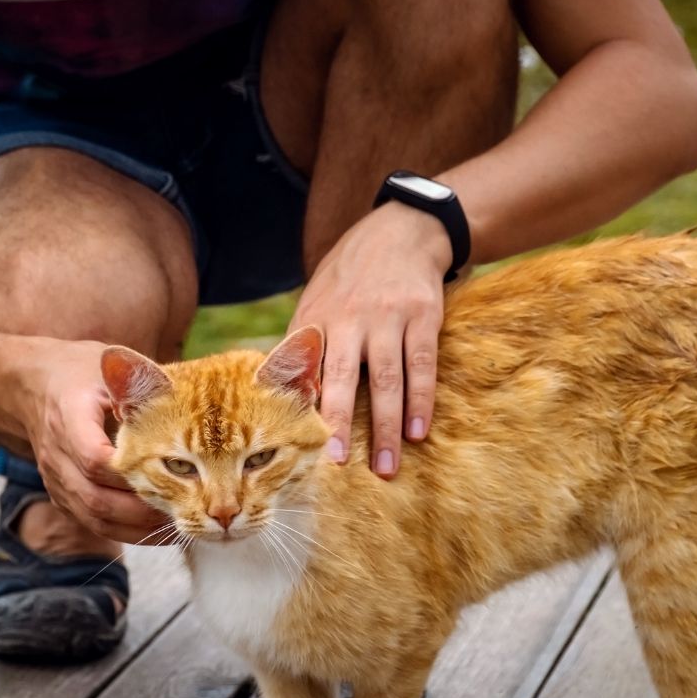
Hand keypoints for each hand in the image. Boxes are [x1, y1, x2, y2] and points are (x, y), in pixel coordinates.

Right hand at [17, 338, 170, 542]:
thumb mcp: (108, 368)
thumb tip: (186, 394)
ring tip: (177, 522)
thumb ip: (139, 384)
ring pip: (94, 517)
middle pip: (96, 497)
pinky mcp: (62, 495)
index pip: (95, 457)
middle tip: (184, 507)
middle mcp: (57, 454)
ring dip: (137, 527)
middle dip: (142, 509)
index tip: (169, 473)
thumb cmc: (82, 373)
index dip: (130, 472)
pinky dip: (128, 531)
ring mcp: (56, 479)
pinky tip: (159, 529)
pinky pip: (93, 523)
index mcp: (69, 417)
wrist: (34, 385)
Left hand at [291, 203, 451, 477]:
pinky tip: (417, 431)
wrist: (403, 229)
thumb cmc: (351, 274)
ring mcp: (388, 317)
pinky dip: (420, 402)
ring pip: (386, 381)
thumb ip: (301, 341)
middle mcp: (349, 318)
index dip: (298, 406)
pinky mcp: (422, 316)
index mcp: (316, 317)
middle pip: (341, 379)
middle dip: (338, 423)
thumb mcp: (317, 296)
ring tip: (385, 468)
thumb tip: (274, 391)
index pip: (303, 370)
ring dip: (385, 428)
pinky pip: (421, 365)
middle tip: (335, 464)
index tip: (292, 443)